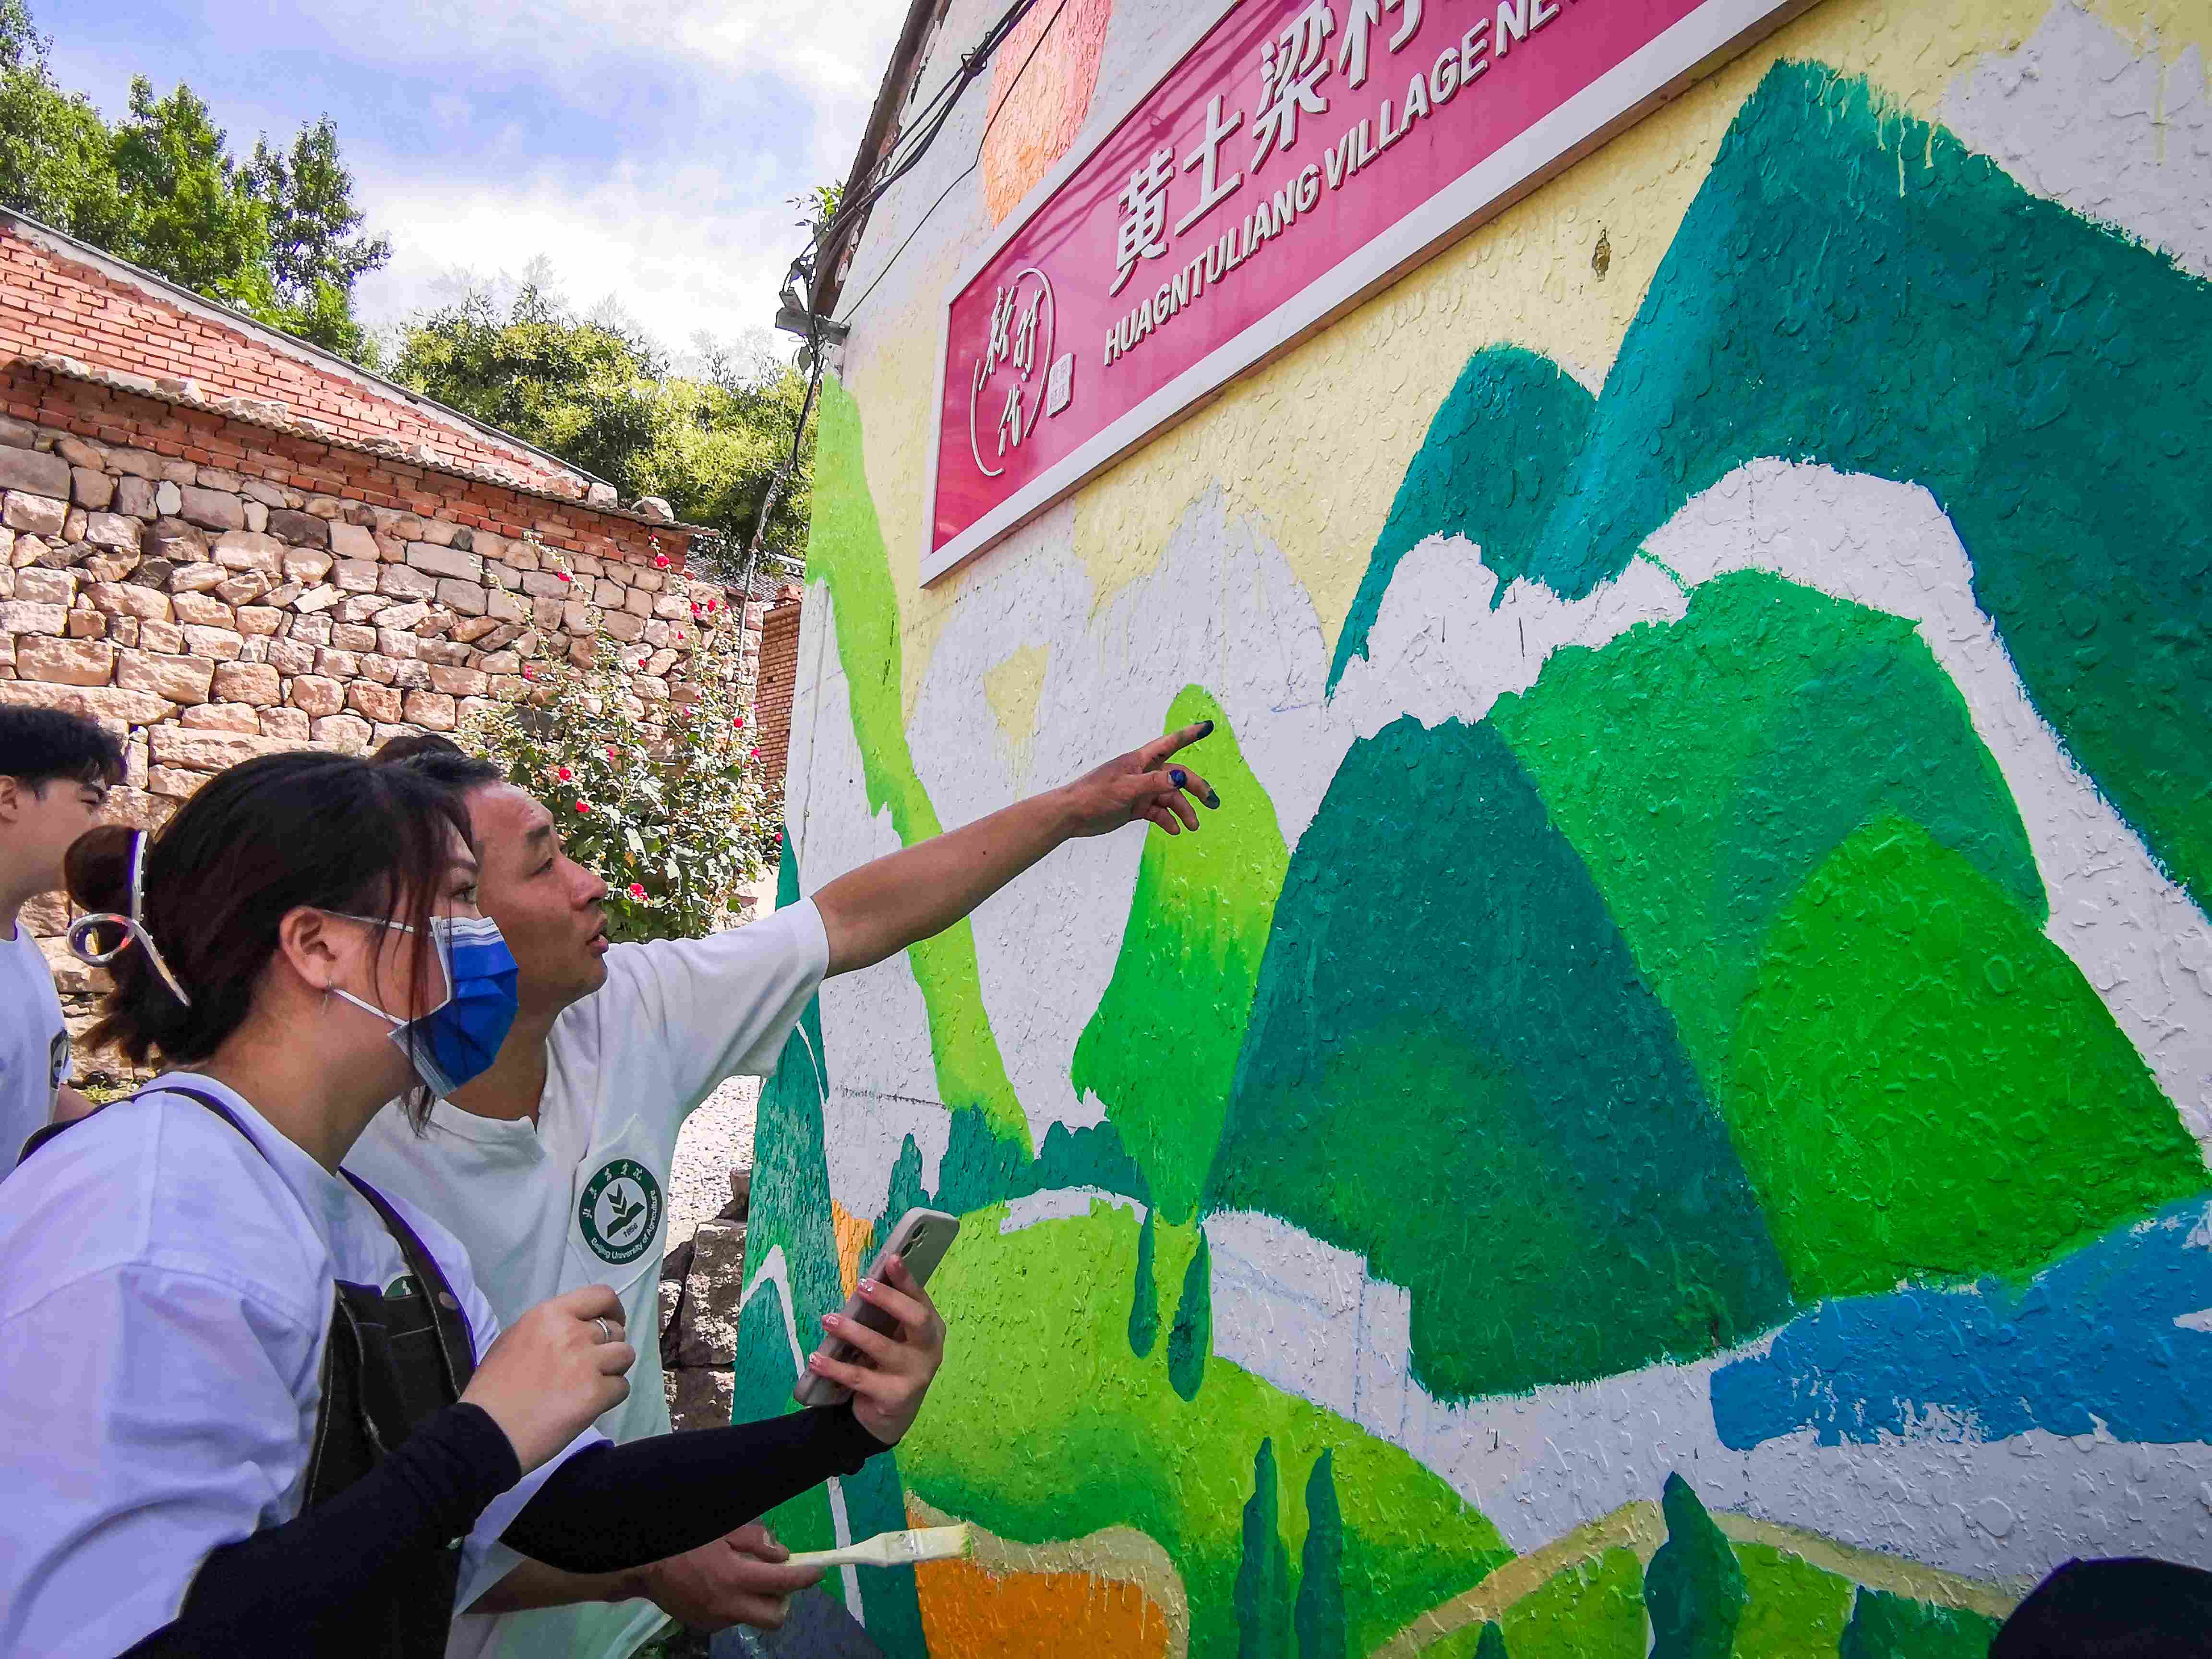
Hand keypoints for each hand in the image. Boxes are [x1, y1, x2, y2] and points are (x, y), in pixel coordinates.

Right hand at [462, 1284, 632, 1471]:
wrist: (486, 1431)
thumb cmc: (493, 1388)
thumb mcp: (514, 1339)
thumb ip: (549, 1328)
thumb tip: (575, 1327)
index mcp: (550, 1315)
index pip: (601, 1296)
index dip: (613, 1310)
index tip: (611, 1323)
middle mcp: (573, 1333)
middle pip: (616, 1330)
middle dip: (608, 1347)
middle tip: (591, 1365)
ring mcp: (587, 1363)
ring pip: (625, 1356)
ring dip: (613, 1370)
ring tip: (592, 1384)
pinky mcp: (595, 1394)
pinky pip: (622, 1387)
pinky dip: (611, 1396)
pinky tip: (589, 1404)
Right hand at [636, 1523, 821, 1631]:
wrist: (644, 1565)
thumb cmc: (686, 1540)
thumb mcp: (723, 1529)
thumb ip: (757, 1541)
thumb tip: (783, 1555)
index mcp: (735, 1577)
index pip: (784, 1582)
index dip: (806, 1576)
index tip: (819, 1570)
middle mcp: (728, 1605)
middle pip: (774, 1618)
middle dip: (784, 1601)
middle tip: (778, 1581)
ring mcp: (715, 1620)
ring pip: (752, 1617)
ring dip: (758, 1601)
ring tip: (742, 1578)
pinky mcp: (703, 1626)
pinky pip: (731, 1618)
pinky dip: (735, 1604)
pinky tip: (719, 1585)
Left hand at [802, 1256, 945, 1446]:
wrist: (890, 1416)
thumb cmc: (889, 1365)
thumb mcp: (894, 1339)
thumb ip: (887, 1316)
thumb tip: (864, 1283)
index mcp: (931, 1330)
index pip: (921, 1299)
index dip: (906, 1280)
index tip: (891, 1259)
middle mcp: (930, 1351)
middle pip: (916, 1319)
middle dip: (888, 1299)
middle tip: (861, 1287)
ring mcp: (915, 1376)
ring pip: (883, 1348)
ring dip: (852, 1331)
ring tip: (828, 1320)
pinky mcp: (895, 1397)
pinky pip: (860, 1378)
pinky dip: (835, 1367)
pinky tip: (816, 1358)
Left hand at [1054, 720, 1220, 837]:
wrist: (1071, 815)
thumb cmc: (1094, 795)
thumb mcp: (1126, 788)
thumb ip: (1153, 783)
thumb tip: (1180, 777)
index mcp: (1140, 761)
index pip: (1170, 743)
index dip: (1190, 735)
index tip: (1208, 727)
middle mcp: (1143, 773)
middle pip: (1177, 776)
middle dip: (1196, 788)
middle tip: (1213, 803)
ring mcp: (1140, 790)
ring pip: (1170, 797)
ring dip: (1183, 810)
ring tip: (1193, 826)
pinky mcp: (1136, 807)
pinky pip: (1158, 812)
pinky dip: (1168, 820)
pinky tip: (1175, 830)